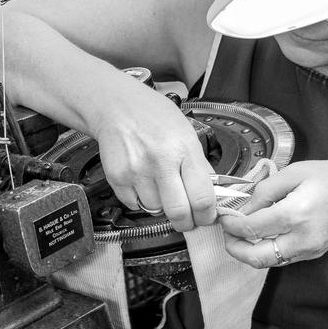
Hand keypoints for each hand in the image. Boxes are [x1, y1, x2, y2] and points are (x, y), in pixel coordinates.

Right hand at [94, 83, 216, 231]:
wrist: (117, 106)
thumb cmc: (154, 116)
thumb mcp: (186, 133)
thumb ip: (198, 165)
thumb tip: (211, 194)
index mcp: (184, 149)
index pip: (202, 197)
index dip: (207, 215)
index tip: (206, 217)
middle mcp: (160, 161)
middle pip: (178, 212)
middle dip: (186, 222)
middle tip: (188, 219)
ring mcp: (136, 171)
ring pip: (155, 210)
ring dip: (161, 206)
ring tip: (160, 187)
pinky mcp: (117, 178)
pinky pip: (134, 205)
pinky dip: (141, 200)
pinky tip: (143, 182)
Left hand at [218, 160, 327, 267]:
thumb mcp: (300, 171)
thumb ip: (267, 188)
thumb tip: (245, 205)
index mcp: (295, 214)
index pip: (250, 227)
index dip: (230, 222)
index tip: (222, 213)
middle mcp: (300, 239)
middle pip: (254, 257)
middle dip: (233, 246)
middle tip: (227, 230)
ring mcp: (307, 251)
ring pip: (266, 262)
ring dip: (248, 250)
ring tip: (241, 231)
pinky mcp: (312, 254)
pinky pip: (281, 258)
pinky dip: (265, 249)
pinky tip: (262, 233)